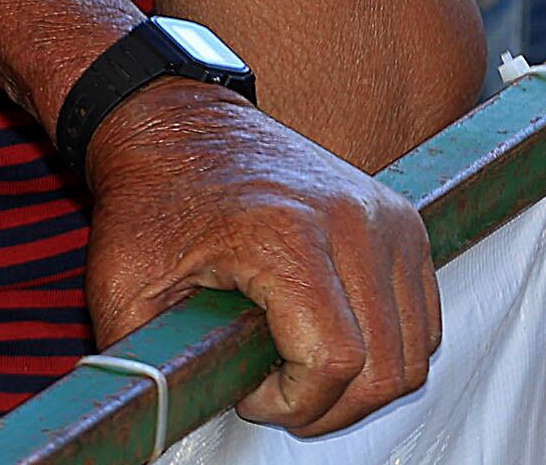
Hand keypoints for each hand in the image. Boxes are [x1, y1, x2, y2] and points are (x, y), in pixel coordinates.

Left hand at [85, 83, 441, 432]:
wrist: (183, 123)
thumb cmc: (153, 200)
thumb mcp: (122, 288)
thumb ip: (145, 363)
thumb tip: (160, 421)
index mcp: (286, 235)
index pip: (335, 361)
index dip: (294, 404)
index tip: (249, 393)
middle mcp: (352, 220)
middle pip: (385, 367)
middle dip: (330, 407)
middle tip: (275, 394)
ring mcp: (386, 216)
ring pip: (414, 350)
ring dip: (362, 382)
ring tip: (300, 367)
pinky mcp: (401, 219)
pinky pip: (423, 318)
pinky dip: (388, 348)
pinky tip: (331, 338)